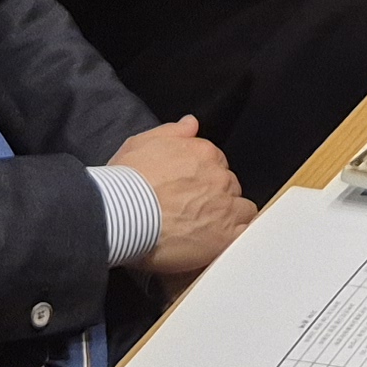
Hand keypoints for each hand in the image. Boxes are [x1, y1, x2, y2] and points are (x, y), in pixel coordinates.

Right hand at [108, 117, 251, 276]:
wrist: (122, 213)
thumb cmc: (126, 182)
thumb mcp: (141, 143)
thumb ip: (172, 132)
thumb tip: (191, 124)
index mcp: (203, 153)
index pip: (216, 164)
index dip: (204, 180)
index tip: (190, 192)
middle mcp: (219, 176)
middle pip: (229, 186)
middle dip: (216, 198)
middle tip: (193, 213)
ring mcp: (225, 205)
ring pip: (243, 209)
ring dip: (230, 218)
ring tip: (206, 231)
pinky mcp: (226, 234)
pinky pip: (244, 233)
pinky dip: (235, 237)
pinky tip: (220, 242)